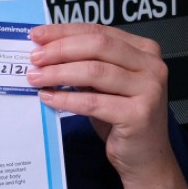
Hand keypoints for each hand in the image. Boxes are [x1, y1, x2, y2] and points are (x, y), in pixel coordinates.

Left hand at [25, 23, 174, 184]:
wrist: (145, 157)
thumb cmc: (123, 117)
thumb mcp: (105, 84)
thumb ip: (85, 64)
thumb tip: (46, 49)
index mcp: (144, 50)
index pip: (99, 31)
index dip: (65, 31)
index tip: (38, 35)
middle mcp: (152, 66)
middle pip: (98, 46)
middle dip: (60, 49)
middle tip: (35, 57)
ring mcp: (149, 90)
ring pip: (95, 71)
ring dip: (59, 73)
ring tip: (36, 77)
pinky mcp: (139, 115)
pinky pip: (93, 102)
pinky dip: (67, 98)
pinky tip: (49, 98)